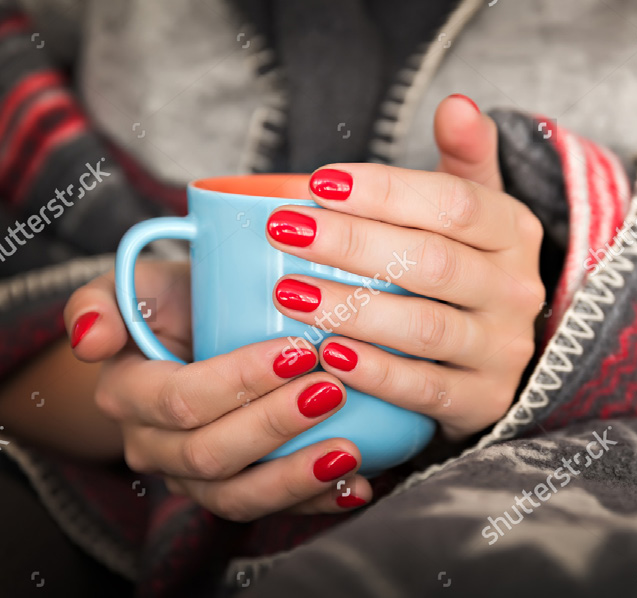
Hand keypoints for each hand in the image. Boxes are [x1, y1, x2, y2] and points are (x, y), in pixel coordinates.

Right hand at [65, 262, 371, 520]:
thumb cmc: (178, 300)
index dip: (238, 381)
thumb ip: (103, 299)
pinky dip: (313, 502)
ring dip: (295, 478)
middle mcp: (152, 445)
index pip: (180, 400)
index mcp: (128, 394)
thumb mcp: (139, 283)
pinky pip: (266, 509)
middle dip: (274, 425)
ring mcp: (190, 476)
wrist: (194, 332)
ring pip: (236, 496)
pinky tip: (355, 486)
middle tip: (332, 391)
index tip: (298, 350)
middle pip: (210, 453)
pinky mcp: (228, 490)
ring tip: (349, 453)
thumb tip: (91, 340)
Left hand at [268, 95, 544, 440]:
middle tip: (284, 230)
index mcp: (513, 231)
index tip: (319, 184)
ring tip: (289, 292)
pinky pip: (425, 389)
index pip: (452, 204)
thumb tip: (457, 104)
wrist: (500, 349)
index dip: (384, 192)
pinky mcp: (483, 400)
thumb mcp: (477, 208)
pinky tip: (328, 355)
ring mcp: (503, 349)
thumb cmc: (469, 267)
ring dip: (353, 308)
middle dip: (351, 244)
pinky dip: (375, 373)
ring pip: (425, 326)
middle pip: (431, 262)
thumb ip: (465, 157)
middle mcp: (516, 289)